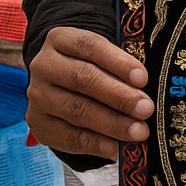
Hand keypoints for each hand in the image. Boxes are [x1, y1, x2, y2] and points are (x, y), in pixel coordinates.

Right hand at [26, 27, 153, 159]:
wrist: (61, 83)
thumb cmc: (94, 66)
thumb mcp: (104, 55)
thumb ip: (123, 65)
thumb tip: (148, 86)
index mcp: (61, 39)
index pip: (90, 46)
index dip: (118, 62)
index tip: (143, 78)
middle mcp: (45, 65)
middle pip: (83, 79)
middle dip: (119, 96)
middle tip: (146, 109)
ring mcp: (38, 95)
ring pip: (76, 109)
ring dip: (111, 123)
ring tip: (138, 131)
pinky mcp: (37, 122)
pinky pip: (66, 135)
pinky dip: (93, 143)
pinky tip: (114, 147)